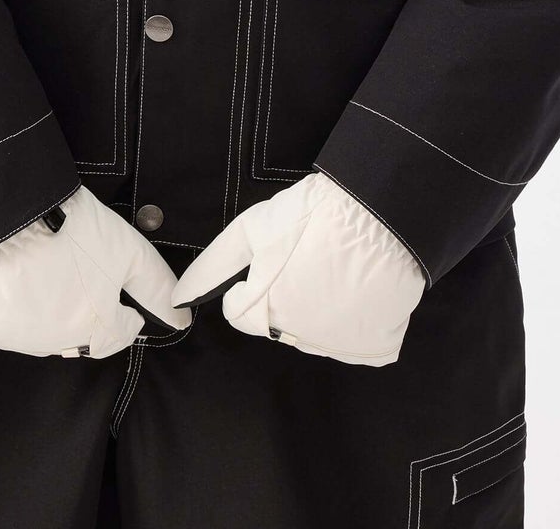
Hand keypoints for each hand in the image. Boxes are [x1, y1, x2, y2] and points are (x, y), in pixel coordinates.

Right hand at [0, 184, 192, 358]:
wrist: (2, 219)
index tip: (116, 285)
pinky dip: (15, 304)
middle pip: (82, 335)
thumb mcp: (126, 250)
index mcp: (94, 332)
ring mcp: (17, 337)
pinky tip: (18, 275)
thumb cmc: (69, 233)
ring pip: (44, 330)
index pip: (121, 333)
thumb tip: (181, 319)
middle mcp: (56, 345)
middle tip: (80, 270)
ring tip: (49, 268)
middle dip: (87, 310)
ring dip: (51, 310)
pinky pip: (7, 320)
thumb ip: (156, 286)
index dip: (124, 307)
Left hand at [171, 170, 425, 364]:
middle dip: (284, 297)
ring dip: (317, 310)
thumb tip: (178, 297)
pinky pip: (352, 342)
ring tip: (334, 269)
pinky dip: (353, 322)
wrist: (381, 211)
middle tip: (308, 259)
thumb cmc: (312, 215)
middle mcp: (299, 338)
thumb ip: (213, 265)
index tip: (274, 258)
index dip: (250, 281)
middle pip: (276, 324)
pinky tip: (358, 289)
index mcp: (265, 312)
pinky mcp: (374, 347)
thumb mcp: (253, 229)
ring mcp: (340, 346)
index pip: (239, 312)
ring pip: (313, 333)